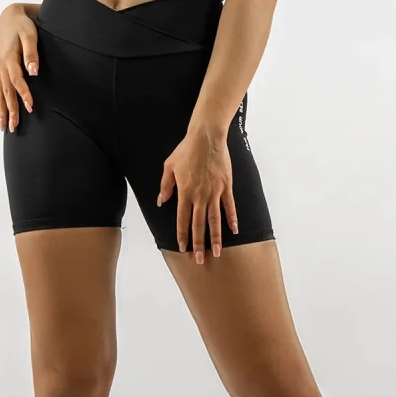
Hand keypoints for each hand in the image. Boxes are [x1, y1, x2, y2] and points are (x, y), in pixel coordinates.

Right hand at [0, 3, 38, 131]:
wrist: (9, 17)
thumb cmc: (22, 25)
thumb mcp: (30, 35)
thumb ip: (31, 53)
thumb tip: (33, 71)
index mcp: (8, 58)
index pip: (16, 80)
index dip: (23, 94)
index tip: (30, 107)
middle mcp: (1, 66)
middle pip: (6, 92)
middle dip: (10, 110)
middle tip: (14, 127)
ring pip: (0, 93)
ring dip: (2, 110)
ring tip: (5, 127)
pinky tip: (1, 111)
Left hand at [157, 126, 238, 262]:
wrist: (206, 137)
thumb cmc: (186, 150)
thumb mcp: (169, 166)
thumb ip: (165, 186)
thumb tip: (161, 201)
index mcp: (185, 192)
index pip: (182, 219)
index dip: (182, 235)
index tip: (183, 248)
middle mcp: (200, 195)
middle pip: (199, 224)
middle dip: (199, 244)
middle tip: (200, 260)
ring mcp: (214, 192)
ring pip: (215, 219)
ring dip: (215, 237)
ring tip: (217, 252)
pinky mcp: (226, 186)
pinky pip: (229, 206)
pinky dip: (232, 219)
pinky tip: (234, 230)